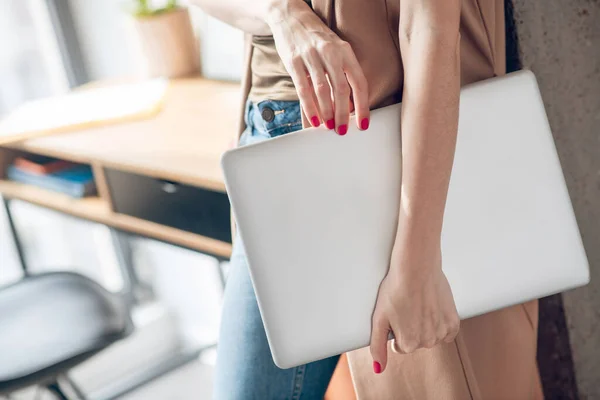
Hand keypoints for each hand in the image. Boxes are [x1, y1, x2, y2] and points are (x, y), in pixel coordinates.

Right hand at [265, 0, 368, 133]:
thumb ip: (341, 74)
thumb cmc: (315, 38)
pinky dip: (309, 107)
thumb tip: (349, 105)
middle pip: (341, 89)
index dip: (363, 106)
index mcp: (345, 51)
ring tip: (329, 126)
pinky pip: (303, 89)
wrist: (290, 16)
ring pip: (322, 91)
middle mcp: (330, 53)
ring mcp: (311, 56)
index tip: (363, 124)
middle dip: (343, 114)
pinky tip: (313, 119)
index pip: (359, 82)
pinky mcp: (294, 61)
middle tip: (342, 130)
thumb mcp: (334, 50)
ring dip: (326, 113)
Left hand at [369, 227, 459, 372]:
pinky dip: (439, 323)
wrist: (416, 267)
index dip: (396, 329)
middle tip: (407, 306)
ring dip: (425, 325)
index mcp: (409, 343)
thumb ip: (377, 346)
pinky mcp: (454, 320)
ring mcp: (442, 331)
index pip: (400, 346)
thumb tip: (378, 368)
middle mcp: (428, 342)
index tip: (396, 314)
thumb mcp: (379, 318)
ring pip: (431, 337)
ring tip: (418, 304)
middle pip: (416, 342)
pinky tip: (431, 308)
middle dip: (410, 328)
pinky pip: (447, 332)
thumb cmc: (395, 289)